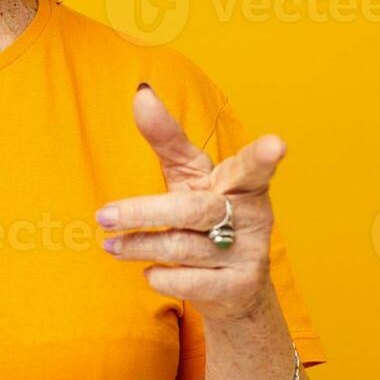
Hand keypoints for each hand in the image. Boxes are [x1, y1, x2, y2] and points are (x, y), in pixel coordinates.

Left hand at [97, 84, 285, 321]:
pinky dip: (160, 276)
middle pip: (192, 210)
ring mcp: (249, 253)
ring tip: (110, 245)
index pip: (250, 166)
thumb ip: (167, 138)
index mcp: (241, 182)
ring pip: (182, 248)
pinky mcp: (238, 287)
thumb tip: (141, 92)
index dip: (263, 156)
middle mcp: (252, 215)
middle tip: (102, 215)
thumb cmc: (205, 216)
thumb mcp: (189, 176)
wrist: (234, 288)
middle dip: (143, 212)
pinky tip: (149, 271)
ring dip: (140, 246)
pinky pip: (188, 282)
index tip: (277, 144)